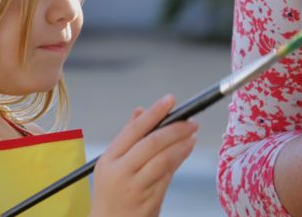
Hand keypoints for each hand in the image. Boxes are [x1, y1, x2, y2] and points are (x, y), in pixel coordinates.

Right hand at [91, 95, 197, 216]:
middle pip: (152, 143)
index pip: (134, 130)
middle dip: (175, 129)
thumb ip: (128, 138)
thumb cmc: (113, 193)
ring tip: (193, 134)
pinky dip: (179, 160)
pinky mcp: (149, 201)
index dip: (154, 112)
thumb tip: (140, 110)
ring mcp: (134, 188)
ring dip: (182, 144)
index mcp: (109, 159)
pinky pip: (168, 175)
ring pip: (164, 159)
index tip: (170, 100)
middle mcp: (120, 172)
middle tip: (191, 121)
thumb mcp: (112, 165)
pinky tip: (187, 149)